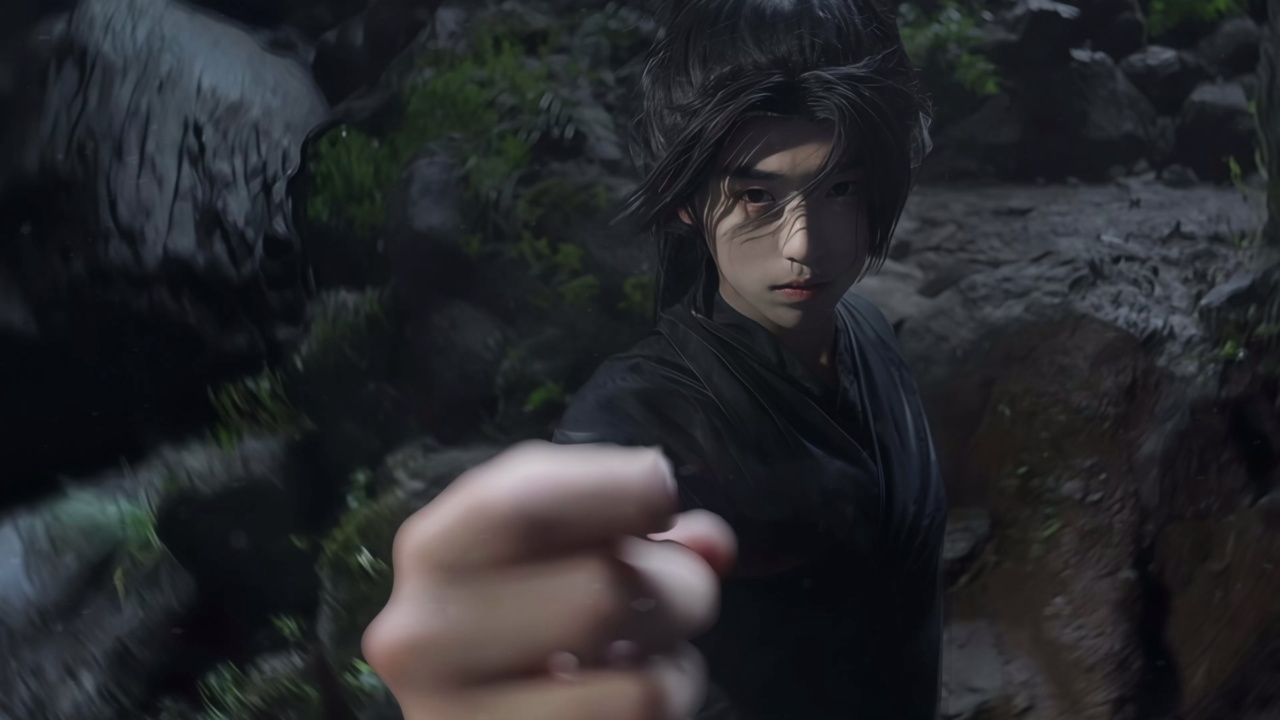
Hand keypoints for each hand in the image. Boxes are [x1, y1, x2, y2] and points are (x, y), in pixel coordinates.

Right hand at [362, 440, 737, 719]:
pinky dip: (668, 693)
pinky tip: (632, 689)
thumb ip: (623, 526)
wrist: (480, 707)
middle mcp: (425, 638)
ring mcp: (459, 719)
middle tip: (676, 590)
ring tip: (651, 648)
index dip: (616, 488)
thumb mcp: (550, 545)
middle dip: (675, 583)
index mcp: (433, 550)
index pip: (520, 504)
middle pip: (601, 589)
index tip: (661, 495)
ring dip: (676, 656)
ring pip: (641, 682)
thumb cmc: (520, 611)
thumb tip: (713, 545)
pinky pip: (642, 714)